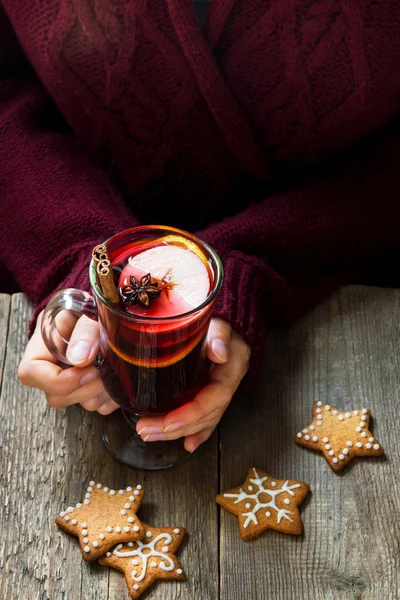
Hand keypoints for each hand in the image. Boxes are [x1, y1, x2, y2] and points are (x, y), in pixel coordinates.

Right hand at [17, 309, 118, 414]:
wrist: (106, 310)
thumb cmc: (94, 308)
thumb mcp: (90, 310)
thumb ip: (86, 331)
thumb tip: (79, 358)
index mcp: (44, 343)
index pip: (30, 373)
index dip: (58, 380)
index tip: (87, 370)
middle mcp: (53, 366)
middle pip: (56, 396)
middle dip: (85, 389)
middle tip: (105, 371)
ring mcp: (70, 380)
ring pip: (78, 403)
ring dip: (100, 393)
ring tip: (114, 372)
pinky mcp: (88, 388)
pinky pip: (97, 406)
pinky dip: (110, 397)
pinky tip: (117, 381)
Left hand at [136, 318, 250, 452]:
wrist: (227, 321)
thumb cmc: (217, 320)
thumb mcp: (218, 321)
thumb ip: (219, 334)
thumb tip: (219, 352)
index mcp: (232, 366)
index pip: (215, 397)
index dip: (192, 413)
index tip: (168, 422)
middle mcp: (227, 383)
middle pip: (206, 414)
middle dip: (176, 427)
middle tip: (145, 430)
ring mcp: (219, 390)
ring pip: (203, 419)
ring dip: (177, 432)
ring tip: (149, 434)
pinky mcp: (210, 394)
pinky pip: (206, 418)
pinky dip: (196, 432)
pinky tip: (186, 445)